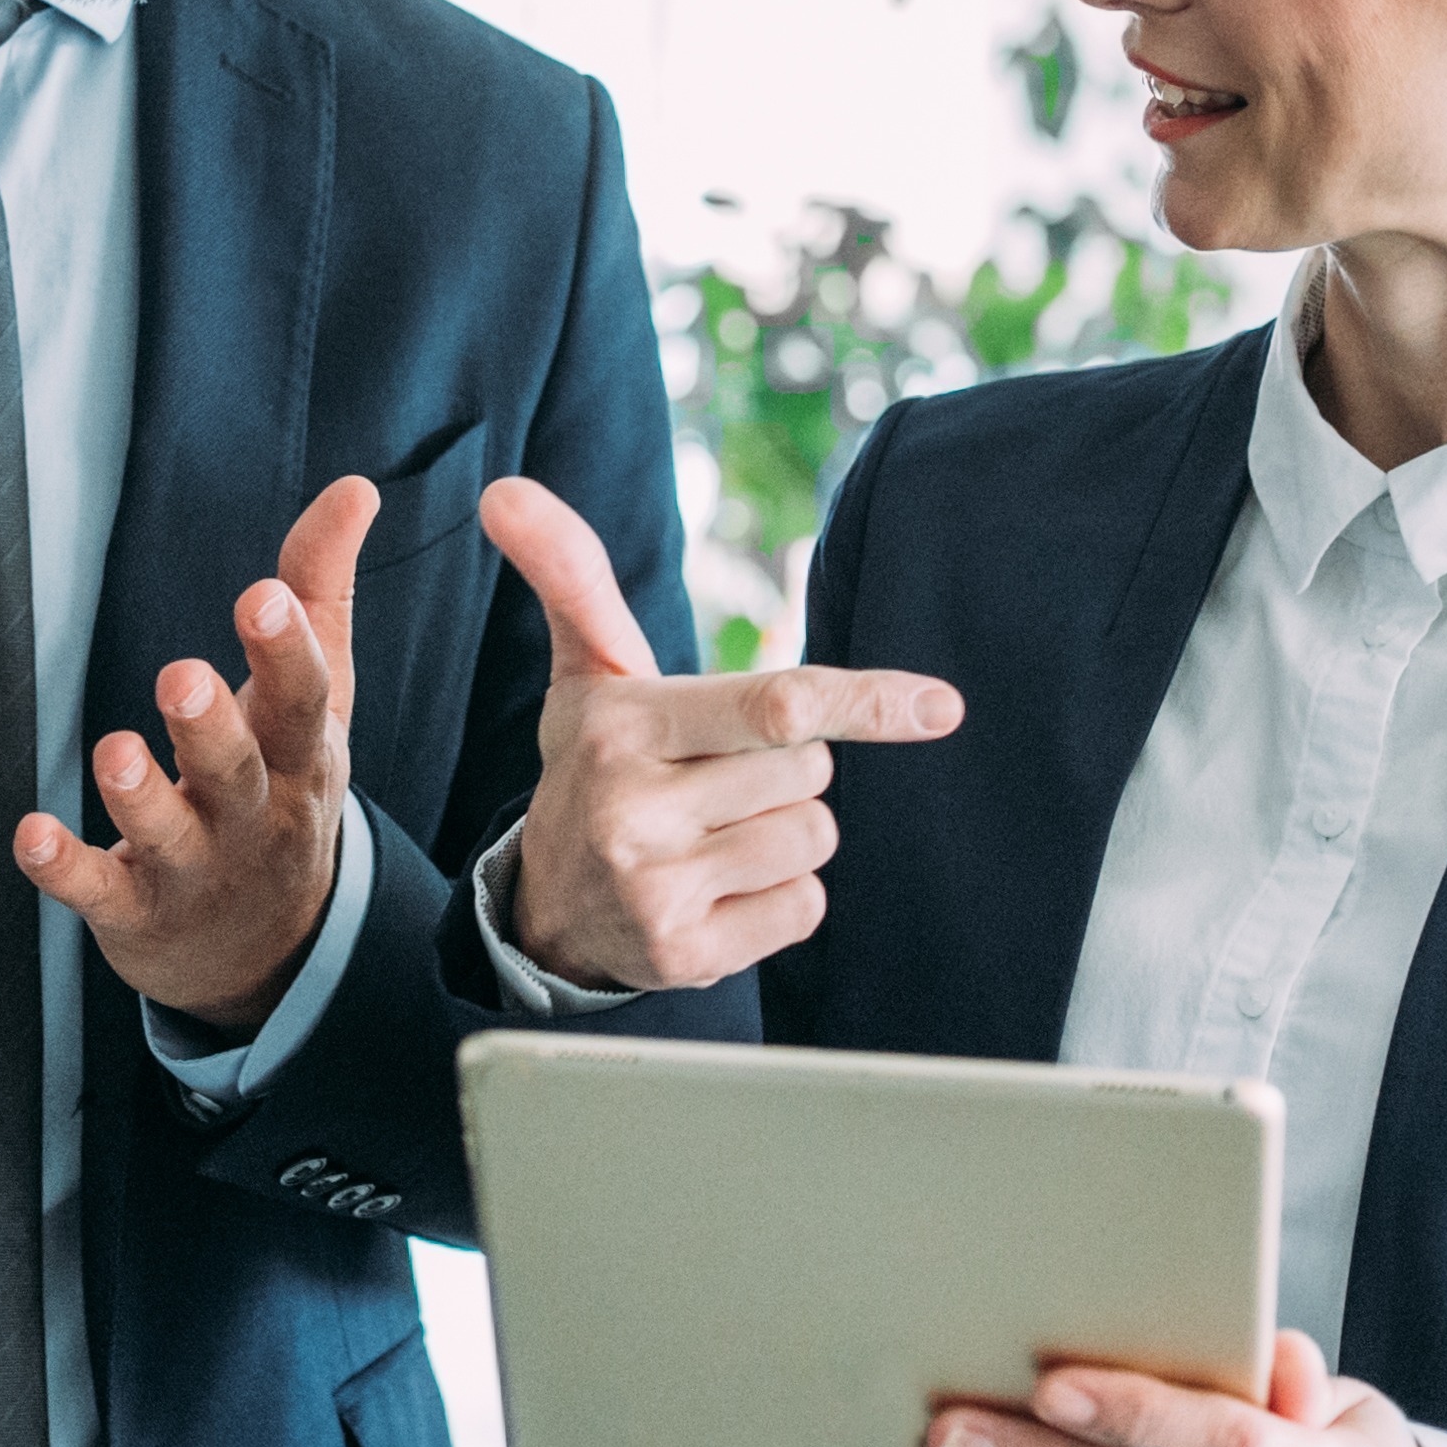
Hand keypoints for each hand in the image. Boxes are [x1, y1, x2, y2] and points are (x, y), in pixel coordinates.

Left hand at [21, 475, 375, 1026]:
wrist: (269, 951)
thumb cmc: (282, 788)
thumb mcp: (316, 696)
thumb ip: (321, 589)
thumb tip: (354, 486)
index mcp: (301, 755)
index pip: (305, 700)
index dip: (287, 650)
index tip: (263, 596)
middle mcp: (253, 813)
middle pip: (238, 769)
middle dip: (211, 726)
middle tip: (181, 677)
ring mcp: (195, 867)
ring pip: (168, 832)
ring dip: (138, 794)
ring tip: (115, 749)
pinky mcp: (135, 908)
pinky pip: (99, 888)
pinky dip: (63, 866)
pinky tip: (30, 834)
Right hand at [479, 478, 958, 991]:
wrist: (546, 909)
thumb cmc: (592, 766)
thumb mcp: (585, 674)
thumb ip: (570, 573)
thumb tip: (505, 489)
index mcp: (621, 727)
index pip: (774, 706)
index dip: (863, 700)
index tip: (940, 706)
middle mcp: (633, 810)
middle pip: (811, 771)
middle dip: (788, 766)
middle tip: (717, 777)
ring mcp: (658, 889)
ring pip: (813, 839)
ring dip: (786, 833)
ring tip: (714, 834)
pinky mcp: (686, 957)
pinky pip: (805, 907)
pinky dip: (780, 896)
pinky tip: (720, 889)